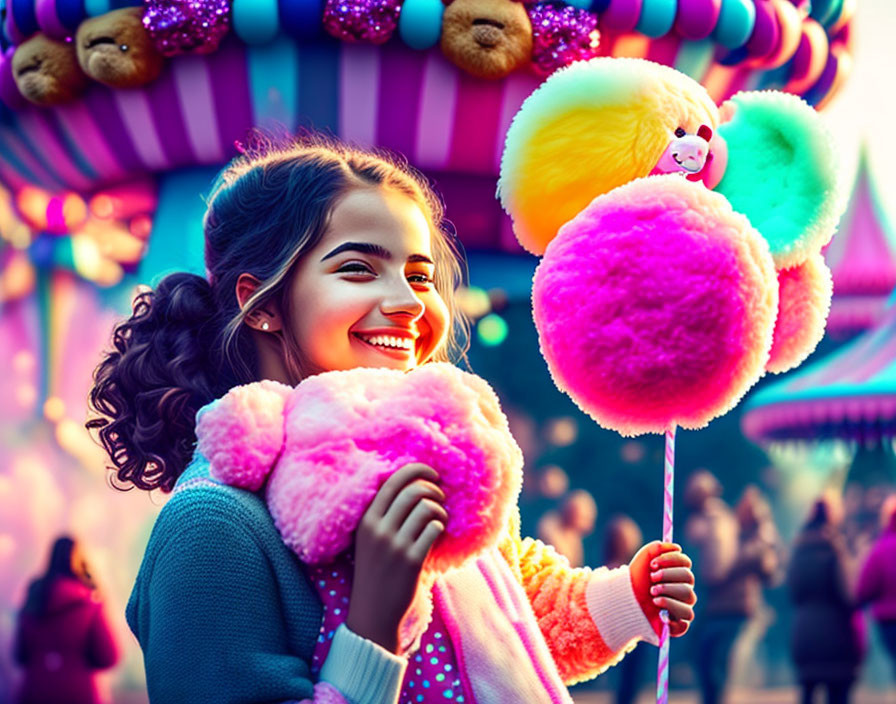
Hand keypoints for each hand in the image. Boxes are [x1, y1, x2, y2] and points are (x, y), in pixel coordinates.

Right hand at [346, 463, 447, 653]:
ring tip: (441, 517)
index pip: (392, 481)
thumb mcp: (369, 540)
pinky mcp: (411, 560)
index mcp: (366, 520)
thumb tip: (414, 485)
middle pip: (413, 491)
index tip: (431, 473)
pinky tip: (439, 531)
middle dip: (433, 488)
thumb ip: (384, 515)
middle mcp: (378, 529)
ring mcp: (394, 545)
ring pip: (426, 507)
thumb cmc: (376, 572)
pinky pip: (433, 528)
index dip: (416, 470)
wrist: (373, 614)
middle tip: (441, 496)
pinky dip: (441, 525)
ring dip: (440, 508)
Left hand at [629, 541, 695, 637]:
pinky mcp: (676, 626)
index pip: (686, 563)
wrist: (623, 600)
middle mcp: (682, 590)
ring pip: (689, 597)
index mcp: (677, 574)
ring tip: (652, 593)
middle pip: (689, 578)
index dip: (671, 560)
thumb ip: (656, 548)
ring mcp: (681, 608)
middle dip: (668, 575)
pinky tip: (660, 613)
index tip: (653, 564)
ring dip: (669, 592)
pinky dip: (672, 615)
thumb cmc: (635, 580)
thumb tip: (676, 547)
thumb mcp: (643, 560)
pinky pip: (685, 623)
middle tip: (652, 578)